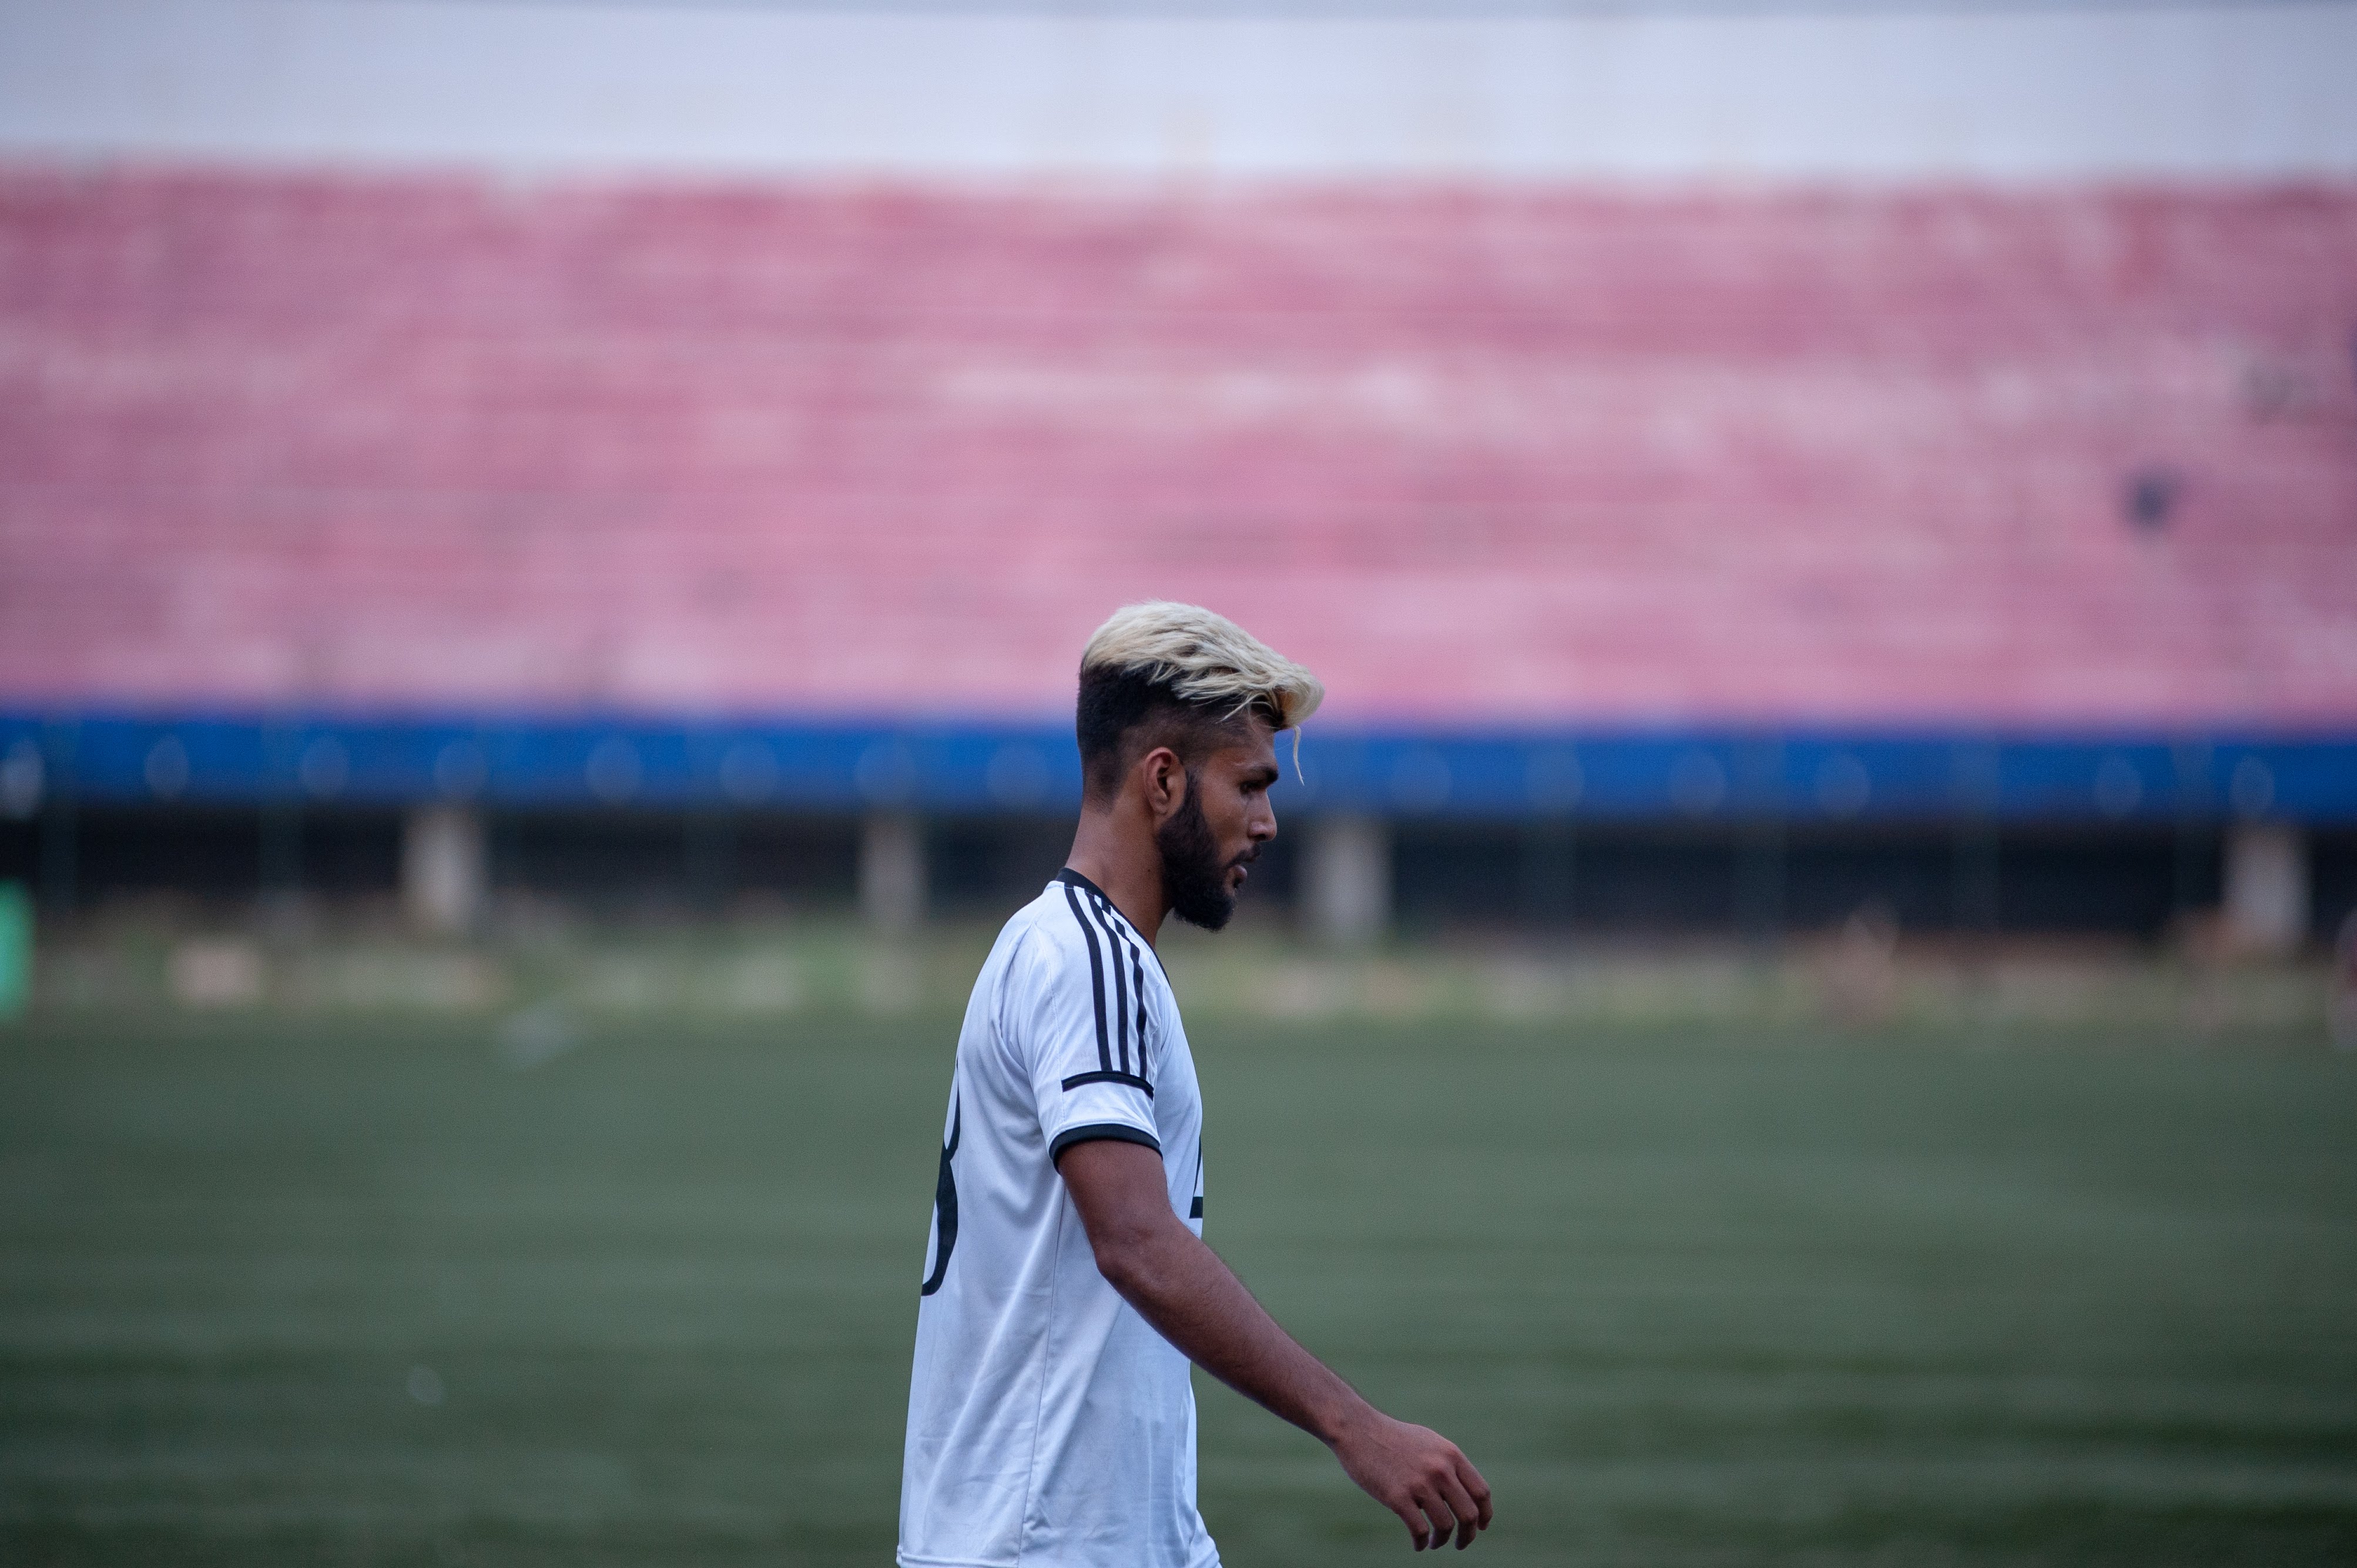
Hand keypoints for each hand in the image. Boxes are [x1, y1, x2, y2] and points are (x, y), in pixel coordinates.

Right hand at [1328, 1408, 1492, 1550]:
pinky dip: (1422, 1543)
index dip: (1485, 1514)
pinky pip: (1420, 1530)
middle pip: (1469, 1514)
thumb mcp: (1428, 1442)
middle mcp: (1440, 1469)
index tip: (1480, 1526)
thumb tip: (1463, 1489)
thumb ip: (1447, 1463)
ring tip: (1436, 1543)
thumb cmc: (1392, 1437)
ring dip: (1443, 1540)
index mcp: (1450, 1455)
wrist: (1358, 1429)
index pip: (1481, 1492)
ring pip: (1445, 1525)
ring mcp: (1419, 1483)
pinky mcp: (1398, 1497)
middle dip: (1468, 1534)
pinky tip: (1419, 1545)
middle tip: (1461, 1542)